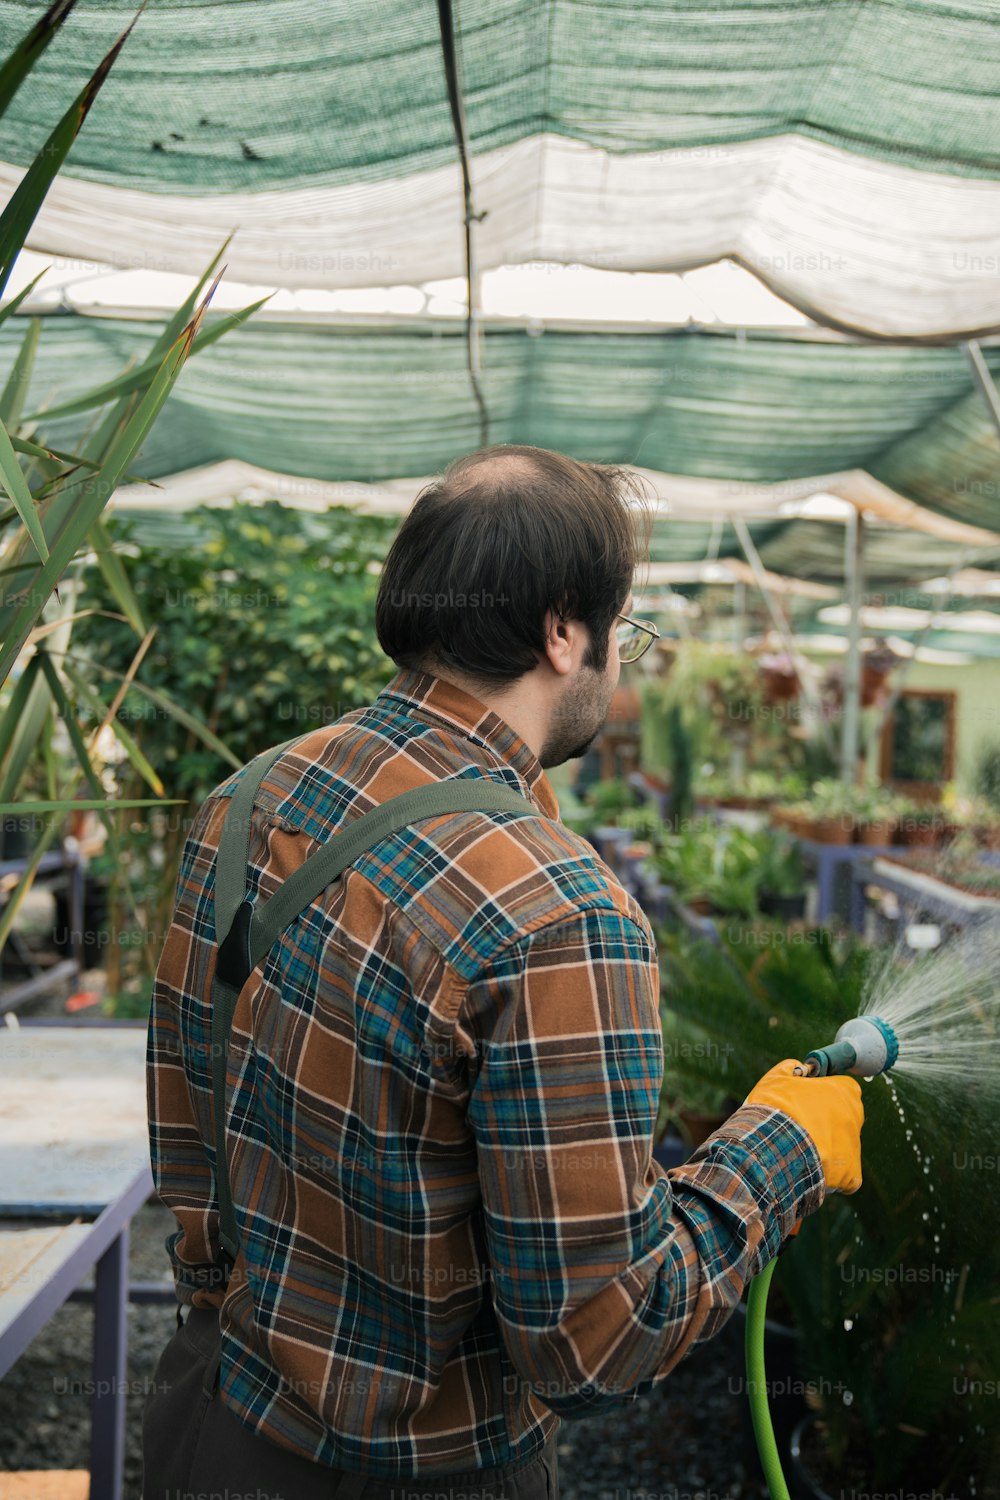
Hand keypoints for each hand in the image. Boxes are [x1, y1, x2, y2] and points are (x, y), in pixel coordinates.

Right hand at [746, 1059, 863, 1193]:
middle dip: (826, 1119)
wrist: (772, 1147)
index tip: (807, 1097)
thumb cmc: (777, 1109)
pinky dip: (829, 1171)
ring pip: (841, 1145)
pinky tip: (809, 1166)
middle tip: (801, 1122)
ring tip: (798, 1147)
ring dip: (824, 1144)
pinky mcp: (850, 1174)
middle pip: (843, 1117)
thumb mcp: (778, 1077)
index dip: (823, 1092)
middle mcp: (856, 1118)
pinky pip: (843, 1173)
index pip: (842, 1087)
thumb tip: (798, 1069)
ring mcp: (854, 1147)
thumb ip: (793, 1069)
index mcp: (845, 1092)